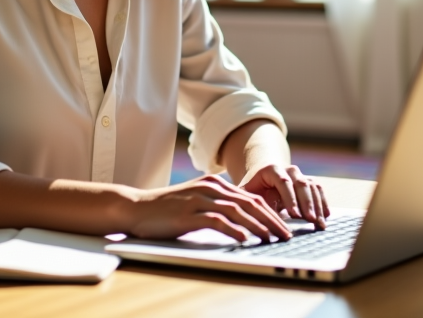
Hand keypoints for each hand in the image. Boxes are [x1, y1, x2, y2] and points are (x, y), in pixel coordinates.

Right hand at [123, 174, 291, 242]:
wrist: (136, 207)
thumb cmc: (167, 209)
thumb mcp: (196, 201)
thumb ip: (217, 206)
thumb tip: (242, 221)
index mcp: (215, 184)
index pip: (252, 198)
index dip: (271, 213)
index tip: (284, 227)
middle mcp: (211, 188)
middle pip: (250, 203)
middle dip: (272, 219)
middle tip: (286, 235)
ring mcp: (199, 199)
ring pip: (237, 211)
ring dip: (258, 226)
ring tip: (271, 238)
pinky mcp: (188, 213)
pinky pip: (217, 220)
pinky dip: (233, 229)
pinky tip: (245, 239)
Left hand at [240, 164, 329, 228]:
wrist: (265, 174)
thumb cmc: (254, 188)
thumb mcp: (247, 193)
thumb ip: (249, 202)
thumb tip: (252, 221)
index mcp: (272, 169)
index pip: (283, 182)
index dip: (289, 198)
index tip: (294, 214)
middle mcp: (289, 169)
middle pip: (301, 184)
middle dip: (306, 204)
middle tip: (310, 221)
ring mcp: (301, 175)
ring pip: (312, 187)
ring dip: (317, 205)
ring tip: (319, 224)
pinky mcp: (309, 182)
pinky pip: (318, 190)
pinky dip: (323, 203)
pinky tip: (325, 217)